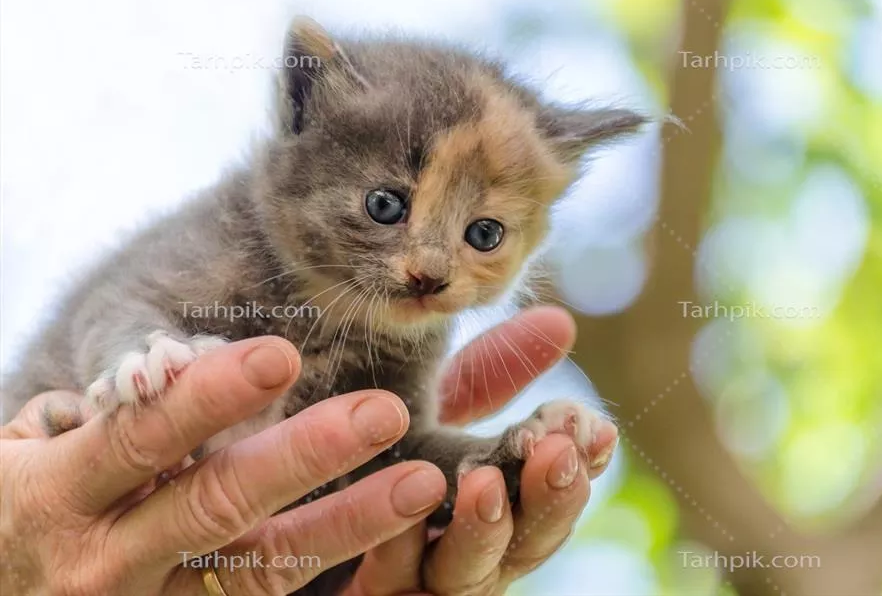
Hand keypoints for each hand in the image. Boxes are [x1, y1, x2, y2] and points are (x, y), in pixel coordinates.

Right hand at [0, 338, 446, 594]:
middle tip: (384, 412)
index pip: (142, 438)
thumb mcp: (23, 456)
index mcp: (58, 495)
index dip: (211, 398)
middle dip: (306, 458)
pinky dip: (324, 580)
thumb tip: (171, 372)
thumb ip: (100, 418)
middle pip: (218, 506)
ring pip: (259, 569)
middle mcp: (104, 563)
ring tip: (419, 482)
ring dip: (346, 524)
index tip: (283, 355)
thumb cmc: (12, 508)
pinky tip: (392, 547)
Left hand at [344, 306, 618, 595]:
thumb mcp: (427, 416)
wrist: (273, 512)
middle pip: (524, 545)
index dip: (580, 469)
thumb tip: (560, 322)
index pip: (550, 499)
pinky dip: (400, 554)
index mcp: (489, 514)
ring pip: (466, 577)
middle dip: (548, 501)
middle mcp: (462, 556)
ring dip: (482, 530)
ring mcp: (416, 586)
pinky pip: (390, 592)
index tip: (598, 429)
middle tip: (557, 452)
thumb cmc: (362, 463)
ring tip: (485, 480)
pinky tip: (404, 514)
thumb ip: (488, 379)